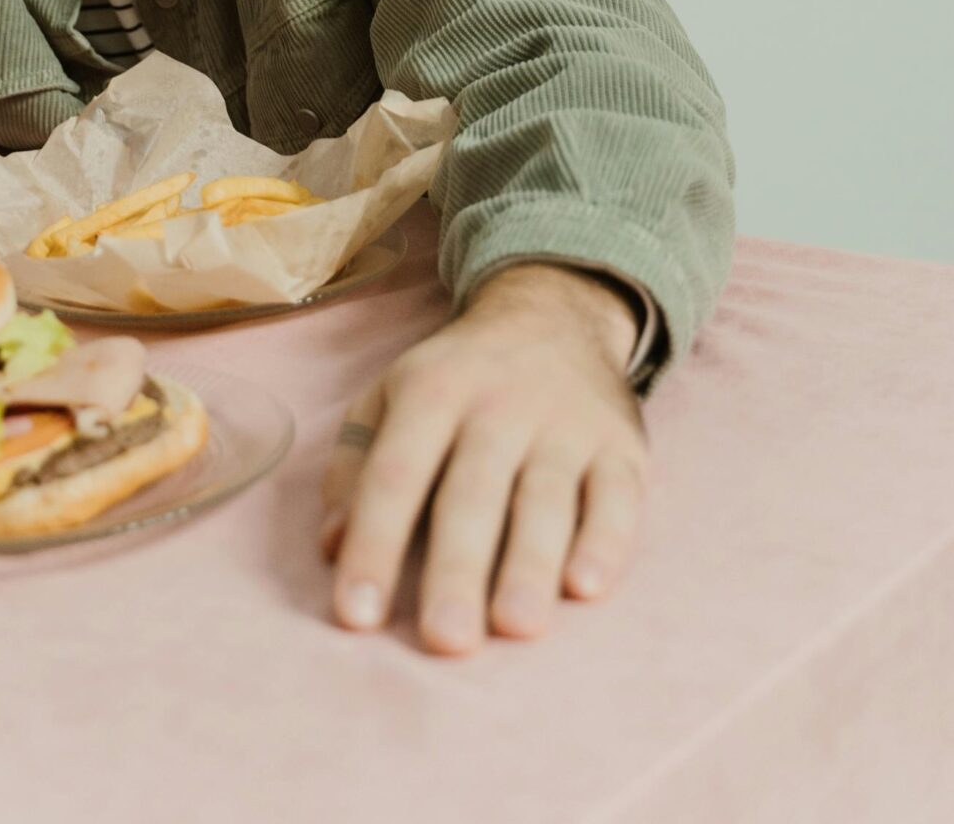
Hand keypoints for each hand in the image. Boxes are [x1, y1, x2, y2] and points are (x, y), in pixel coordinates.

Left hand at [319, 263, 649, 656]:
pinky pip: (617, 496)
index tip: (356, 616)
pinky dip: (605, 541)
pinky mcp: (621, 445)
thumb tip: (332, 545)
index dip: (374, 542)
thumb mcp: (391, 395)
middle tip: (444, 641)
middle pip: (473, 493)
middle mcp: (498, 405)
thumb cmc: (456, 377)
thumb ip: (355, 465)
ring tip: (515, 626)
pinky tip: (585, 586)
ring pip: (546, 498)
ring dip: (530, 563)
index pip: (395, 473)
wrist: (554, 313)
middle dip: (458, 569)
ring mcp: (565, 424)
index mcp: (431, 392)